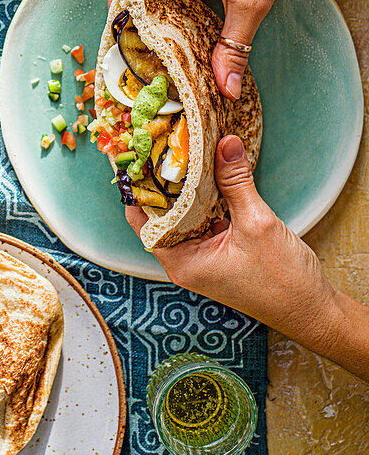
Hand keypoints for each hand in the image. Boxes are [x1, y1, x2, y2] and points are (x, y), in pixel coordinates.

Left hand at [127, 135, 368, 381]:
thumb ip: (236, 182)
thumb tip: (224, 143)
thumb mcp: (257, 223)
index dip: (141, 187)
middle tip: (165, 145)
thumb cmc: (284, 282)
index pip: (143, 219)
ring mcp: (201, 257)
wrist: (313, 310)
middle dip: (164, 182)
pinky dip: (204, 198)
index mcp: (182, 262)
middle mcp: (185, 260)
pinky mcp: (218, 251)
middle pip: (160, 214)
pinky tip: (210, 174)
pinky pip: (202, 219)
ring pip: (182, 214)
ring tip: (184, 152)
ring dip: (186, 188)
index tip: (142, 154)